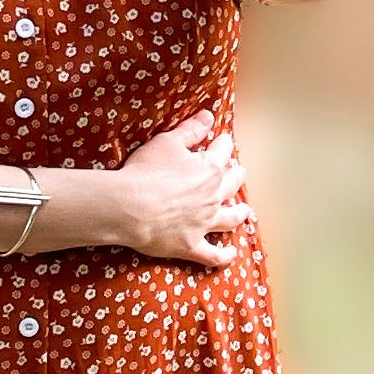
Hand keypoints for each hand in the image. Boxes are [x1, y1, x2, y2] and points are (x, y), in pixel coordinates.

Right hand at [115, 108, 253, 266]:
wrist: (129, 207)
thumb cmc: (146, 171)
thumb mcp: (167, 142)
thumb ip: (191, 130)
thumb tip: (209, 116)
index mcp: (210, 168)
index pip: (223, 151)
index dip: (222, 144)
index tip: (221, 141)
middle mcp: (214, 196)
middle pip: (233, 184)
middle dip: (236, 175)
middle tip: (237, 172)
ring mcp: (205, 223)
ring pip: (230, 218)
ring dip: (239, 213)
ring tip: (244, 211)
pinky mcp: (192, 245)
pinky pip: (214, 255)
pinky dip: (225, 256)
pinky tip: (231, 255)